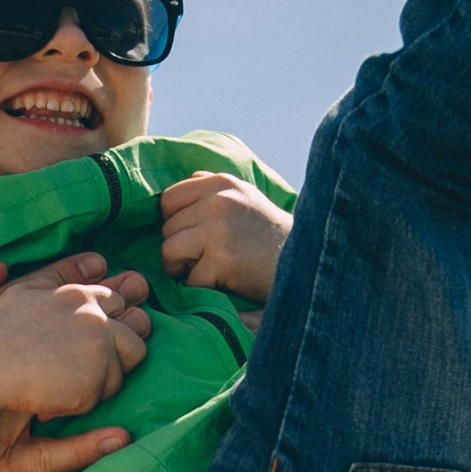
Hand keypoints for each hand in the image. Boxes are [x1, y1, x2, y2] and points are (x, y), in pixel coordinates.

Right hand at [0, 252, 150, 419]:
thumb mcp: (28, 290)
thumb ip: (63, 275)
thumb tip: (99, 262)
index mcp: (81, 295)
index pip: (118, 304)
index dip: (108, 326)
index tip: (86, 342)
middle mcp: (96, 320)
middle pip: (136, 341)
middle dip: (119, 357)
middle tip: (84, 369)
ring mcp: (97, 352)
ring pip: (121, 374)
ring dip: (99, 383)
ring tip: (66, 384)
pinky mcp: (92, 384)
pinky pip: (100, 400)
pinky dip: (81, 403)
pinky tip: (55, 398)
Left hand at [158, 172, 289, 302]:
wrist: (304, 262)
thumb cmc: (268, 234)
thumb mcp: (243, 196)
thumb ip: (210, 188)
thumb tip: (177, 188)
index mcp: (219, 183)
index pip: (168, 199)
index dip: (173, 222)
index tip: (191, 236)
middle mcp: (217, 201)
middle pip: (166, 229)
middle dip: (179, 249)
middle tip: (205, 258)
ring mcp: (219, 230)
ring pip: (169, 251)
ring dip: (182, 269)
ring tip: (206, 270)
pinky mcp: (222, 260)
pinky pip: (190, 280)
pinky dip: (201, 288)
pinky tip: (222, 282)